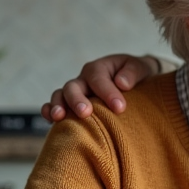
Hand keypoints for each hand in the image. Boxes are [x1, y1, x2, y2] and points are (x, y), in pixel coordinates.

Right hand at [40, 54, 159, 121]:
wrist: (134, 82)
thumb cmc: (136, 76)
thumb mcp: (140, 68)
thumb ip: (132, 73)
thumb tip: (122, 83)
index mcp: (99, 68)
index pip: (99, 79)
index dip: (107, 93)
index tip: (120, 108)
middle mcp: (83, 80)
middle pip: (73, 86)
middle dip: (78, 100)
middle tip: (86, 113)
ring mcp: (75, 92)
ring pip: (60, 95)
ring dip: (59, 106)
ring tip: (60, 117)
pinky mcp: (70, 105)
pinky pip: (54, 105)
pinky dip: (49, 111)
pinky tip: (51, 120)